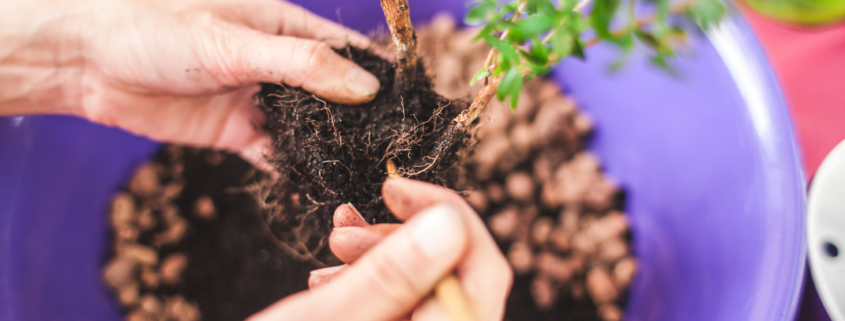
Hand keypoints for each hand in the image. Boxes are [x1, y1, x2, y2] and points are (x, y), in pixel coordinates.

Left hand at [0, 0, 379, 163]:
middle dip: (362, 119)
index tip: (413, 101)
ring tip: (364, 172)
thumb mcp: (234, 42)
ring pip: (309, 128)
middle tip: (395, 149)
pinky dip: (295, 171)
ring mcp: (259, 99)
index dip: (381, 73)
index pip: (347, 50)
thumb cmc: (157, 28)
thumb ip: (302, 65)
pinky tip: (317, 187)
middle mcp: (278, 63)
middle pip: (334, 93)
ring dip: (331, 148)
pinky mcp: (237, 132)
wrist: (89, 62)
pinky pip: (276, 154)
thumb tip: (366, 87)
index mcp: (284, 25)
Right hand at [248, 177, 512, 320]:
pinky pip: (406, 306)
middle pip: (460, 277)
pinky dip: (374, 281)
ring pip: (429, 288)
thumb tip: (451, 223)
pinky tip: (329, 276)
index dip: (449, 216)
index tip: (393, 189)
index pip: (484, 271)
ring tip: (330, 248)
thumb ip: (393, 275)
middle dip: (403, 238)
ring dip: (382, 256)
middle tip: (344, 230)